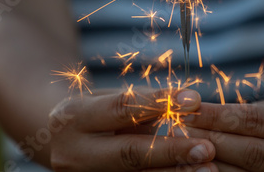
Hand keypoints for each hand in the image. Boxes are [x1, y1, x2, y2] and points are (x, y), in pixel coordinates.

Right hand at [48, 88, 217, 170]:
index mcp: (75, 117)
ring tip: (207, 170)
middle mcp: (75, 153)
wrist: (56, 140)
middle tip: (206, 149)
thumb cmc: (95, 113)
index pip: (122, 108)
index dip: (159, 103)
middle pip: (129, 153)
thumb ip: (143, 105)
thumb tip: (191, 104)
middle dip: (171, 152)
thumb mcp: (109, 100)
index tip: (195, 99)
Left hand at [178, 100, 263, 170]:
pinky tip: (196, 168)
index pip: (256, 122)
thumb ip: (239, 115)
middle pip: (252, 153)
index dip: (218, 116)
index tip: (187, 112)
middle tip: (178, 134)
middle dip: (210, 142)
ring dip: (207, 165)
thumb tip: (190, 117)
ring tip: (180, 154)